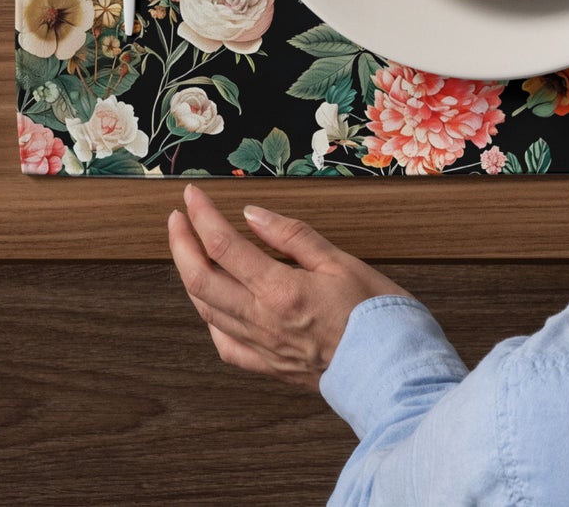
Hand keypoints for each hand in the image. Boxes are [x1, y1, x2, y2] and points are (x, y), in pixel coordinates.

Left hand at [168, 184, 411, 389]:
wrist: (392, 371)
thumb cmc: (376, 315)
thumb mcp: (341, 261)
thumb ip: (294, 237)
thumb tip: (254, 215)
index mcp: (280, 290)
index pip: (224, 246)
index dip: (202, 216)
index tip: (193, 195)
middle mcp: (262, 321)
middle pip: (200, 279)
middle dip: (181, 244)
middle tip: (177, 218)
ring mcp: (261, 347)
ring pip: (206, 311)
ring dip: (190, 276)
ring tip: (188, 251)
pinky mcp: (268, 367)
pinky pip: (224, 344)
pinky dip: (210, 319)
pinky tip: (212, 306)